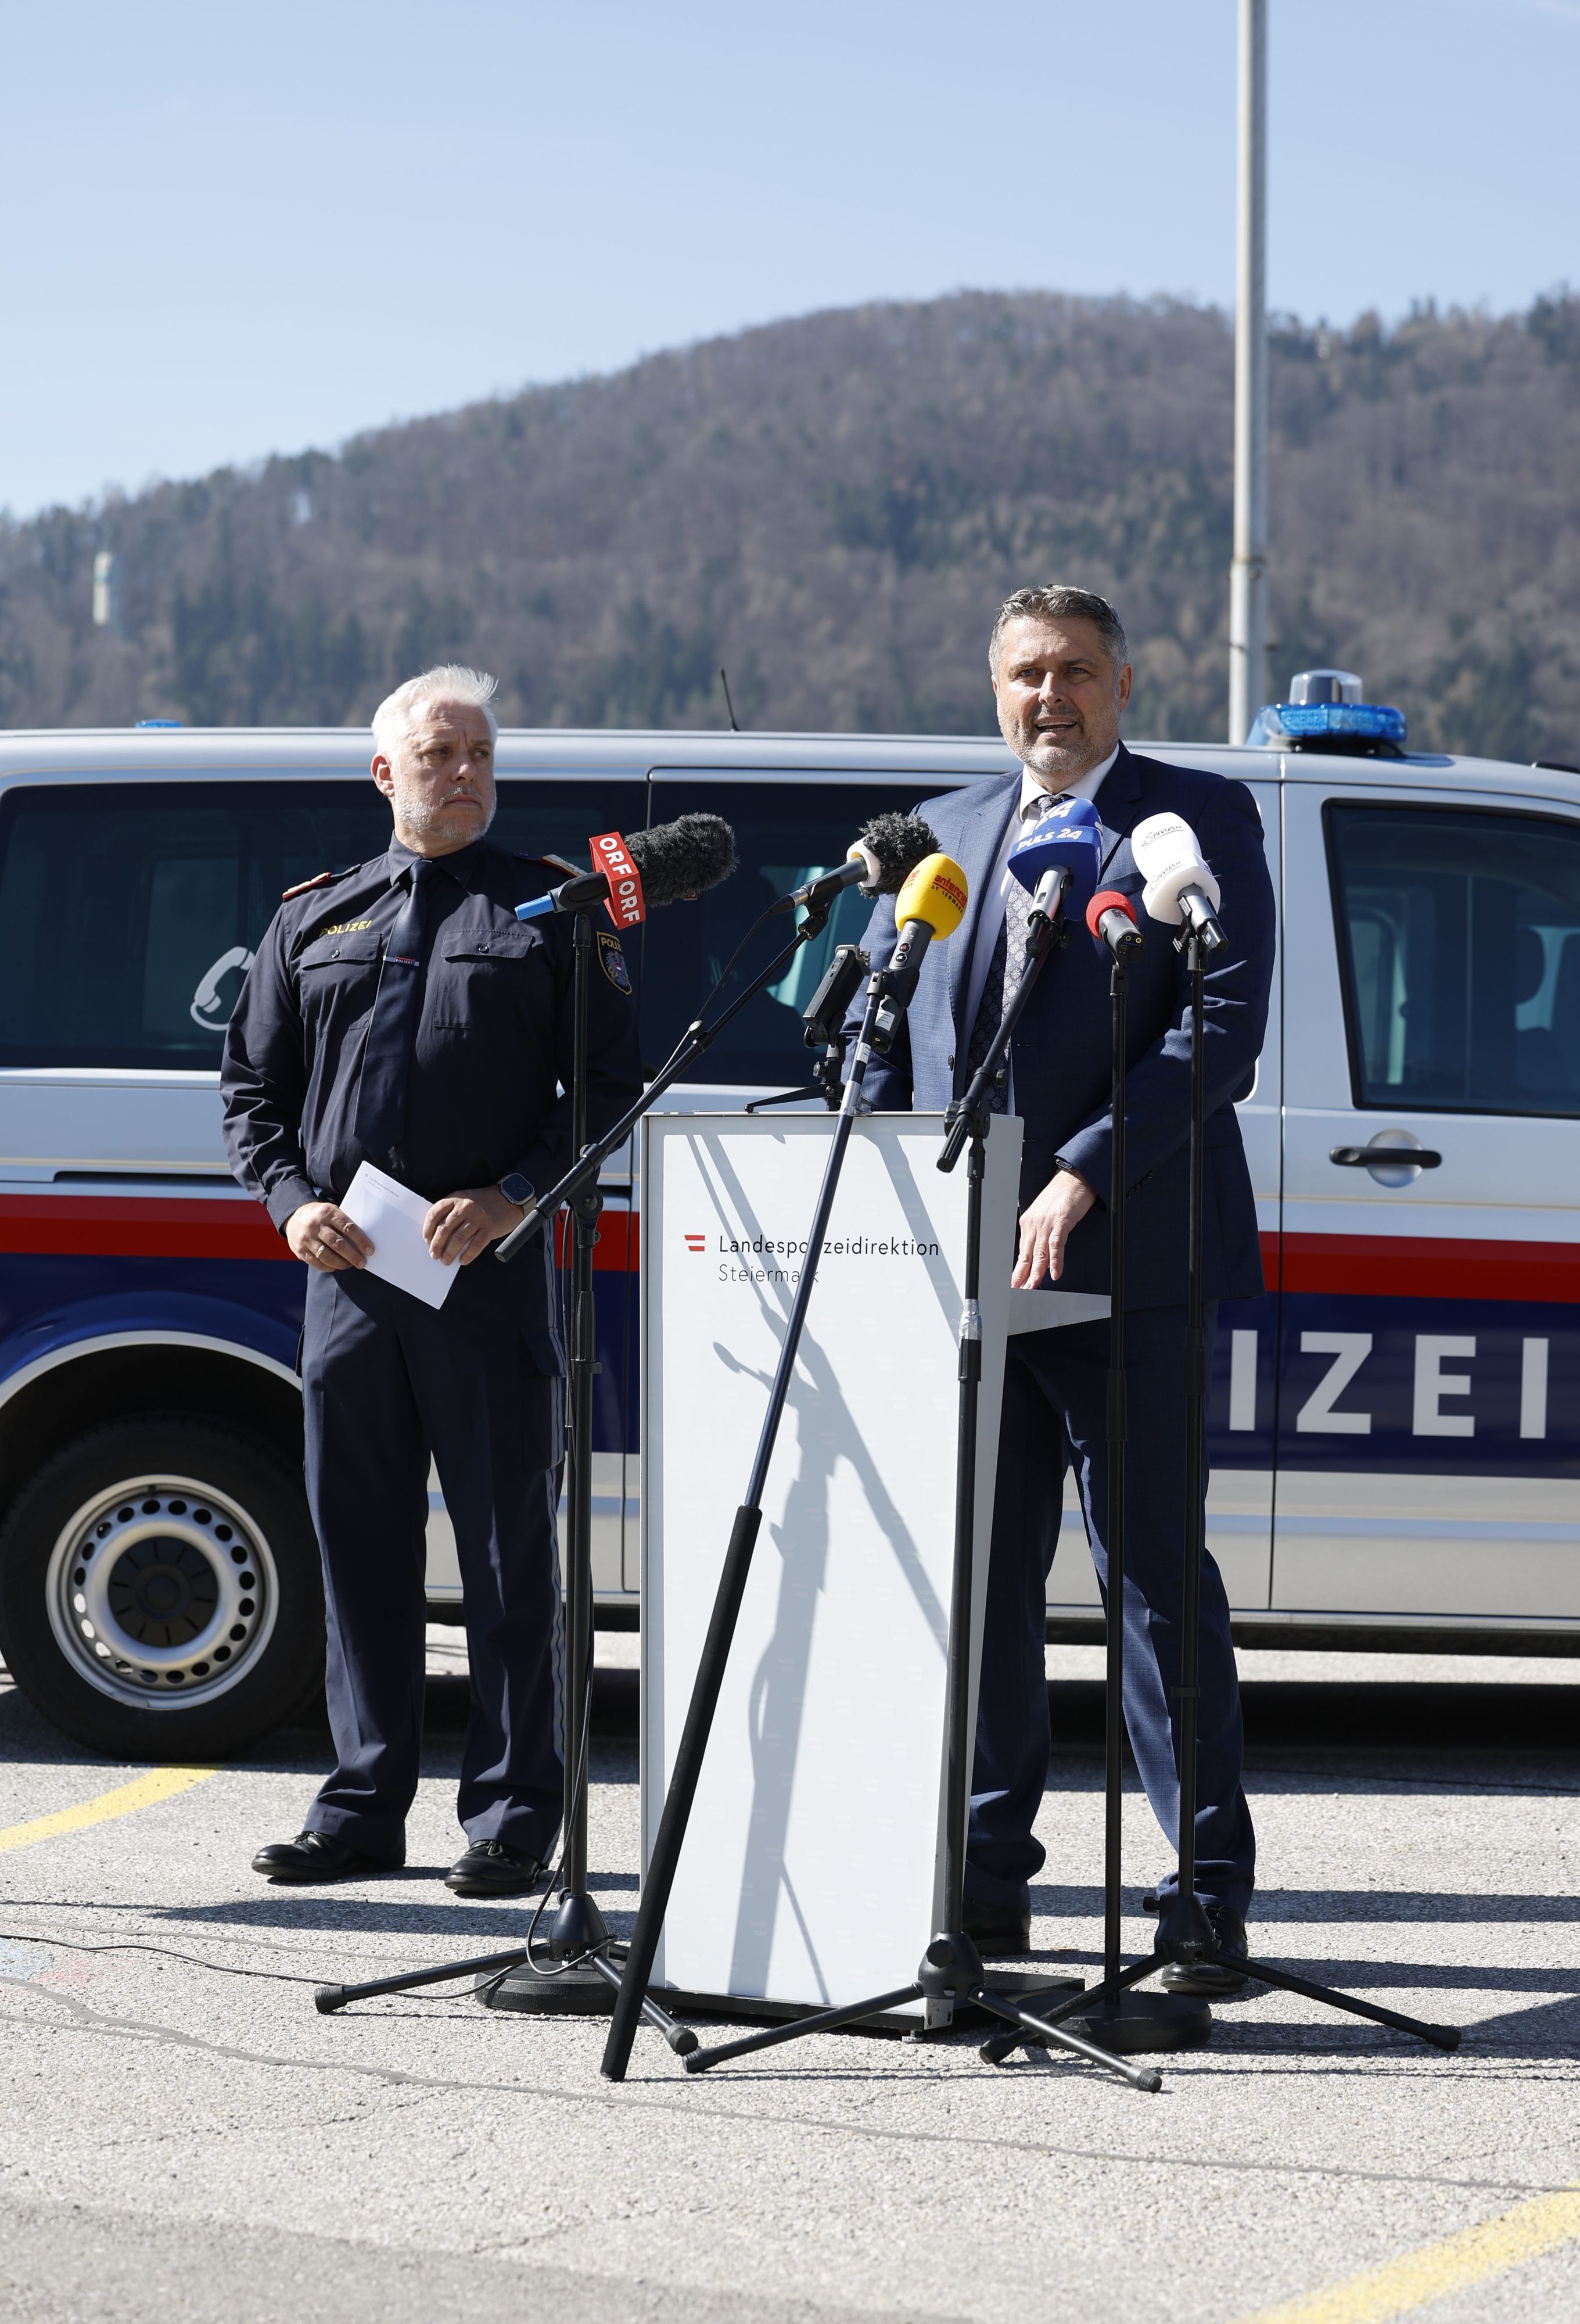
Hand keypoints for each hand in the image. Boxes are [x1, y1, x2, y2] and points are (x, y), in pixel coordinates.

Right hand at [285, 1201, 373, 1272]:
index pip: (348, 1228)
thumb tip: (363, 1241)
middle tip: (362, 1262)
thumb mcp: (331, 1212)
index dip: (361, 1240)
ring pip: (327, 1256)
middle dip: (353, 1256)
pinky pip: (317, 1263)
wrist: (293, 1218)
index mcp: (327, 1213)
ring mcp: (306, 1239)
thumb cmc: (321, 1217)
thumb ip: (344, 1223)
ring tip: (350, 1265)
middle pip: (338, 1244)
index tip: (370, 1250)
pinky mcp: (300, 1251)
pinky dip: (329, 1267)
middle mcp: (315, 1225)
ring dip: (342, 1263)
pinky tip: (337, 1266)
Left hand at [423, 1184, 526, 1266]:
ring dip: (449, 1253)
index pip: (435, 1214)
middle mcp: (465, 1207)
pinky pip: (476, 1245)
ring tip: (446, 1260)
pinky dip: (468, 1255)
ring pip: (458, 1239)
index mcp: (456, 1199)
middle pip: (445, 1229)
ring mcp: (478, 1218)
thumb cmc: (483, 1201)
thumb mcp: (464, 1199)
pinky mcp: (490, 1228)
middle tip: (434, 1255)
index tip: (426, 1240)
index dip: (428, 1229)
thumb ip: (452, 1212)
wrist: (509, 1197)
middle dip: (437, 1245)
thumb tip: (438, 1235)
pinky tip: (463, 1260)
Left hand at [1012, 1169, 1096, 1287]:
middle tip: (1018, 1291)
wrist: (1073, 1177)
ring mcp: (1047, 1223)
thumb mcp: (1045, 1215)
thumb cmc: (1061, 1195)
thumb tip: (1038, 1251)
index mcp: (1028, 1222)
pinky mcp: (1061, 1221)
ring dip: (1036, 1273)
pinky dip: (1055, 1260)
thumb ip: (1040, 1232)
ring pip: (1039, 1253)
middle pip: (1027, 1255)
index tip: (1015, 1283)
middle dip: (1022, 1276)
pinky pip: (1056, 1244)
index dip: (1019, 1269)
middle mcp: (1034, 1223)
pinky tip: (1054, 1273)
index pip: (1022, 1251)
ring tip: (1032, 1288)